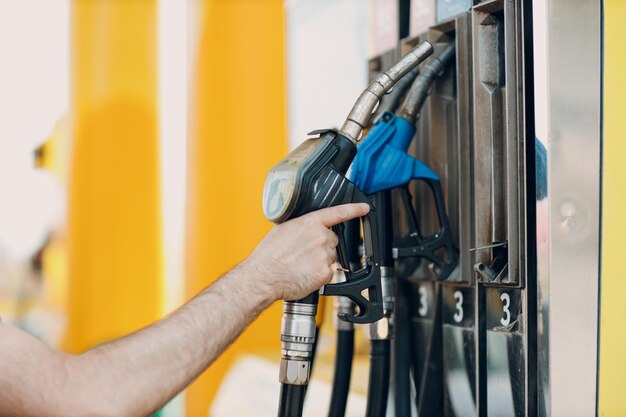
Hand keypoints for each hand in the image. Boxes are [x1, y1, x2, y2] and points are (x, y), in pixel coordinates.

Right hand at [246, 203, 369, 300]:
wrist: (263, 277)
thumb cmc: (268, 256)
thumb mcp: (282, 230)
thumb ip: (300, 227)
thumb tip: (305, 230)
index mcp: (309, 223)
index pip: (337, 213)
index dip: (354, 209)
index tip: (364, 208)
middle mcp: (320, 237)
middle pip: (332, 240)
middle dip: (322, 246)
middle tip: (304, 253)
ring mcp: (324, 255)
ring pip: (330, 257)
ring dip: (320, 261)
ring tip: (300, 264)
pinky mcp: (325, 273)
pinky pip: (328, 273)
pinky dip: (319, 275)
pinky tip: (304, 274)